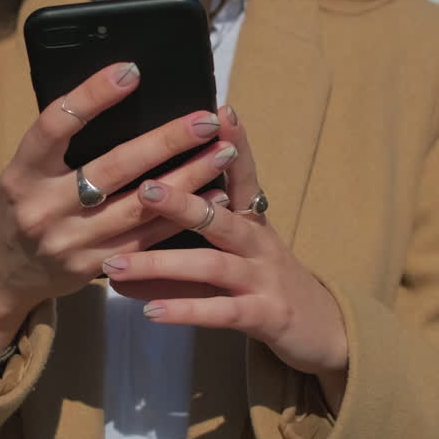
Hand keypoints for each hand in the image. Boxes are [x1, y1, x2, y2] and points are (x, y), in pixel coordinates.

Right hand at [0, 62, 236, 358]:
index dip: (93, 95)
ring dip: (188, 178)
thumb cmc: (20, 204)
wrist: (1, 272)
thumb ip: (62, 144)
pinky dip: (183, 216)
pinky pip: (147, 240)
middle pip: (113, 168)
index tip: (132, 71)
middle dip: (165, 140)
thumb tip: (122, 97)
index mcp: (22, 173)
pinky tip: (214, 195)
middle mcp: (43, 208)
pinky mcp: (94, 267)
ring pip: (140, 207)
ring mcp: (70, 242)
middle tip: (205, 119)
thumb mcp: (24, 170)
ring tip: (223, 152)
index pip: (56, 125)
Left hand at [103, 104, 349, 398]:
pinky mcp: (266, 315)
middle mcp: (259, 242)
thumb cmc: (263, 283)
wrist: (323, 328)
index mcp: (251, 220)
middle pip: (220, 216)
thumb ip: (184, 247)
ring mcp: (264, 279)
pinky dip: (185, 309)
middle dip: (182, 202)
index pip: (243, 175)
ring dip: (161, 265)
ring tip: (115, 265)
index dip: (236, 143)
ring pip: (212, 264)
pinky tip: (151, 310)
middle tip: (144, 188)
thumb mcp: (232, 257)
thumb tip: (120, 243)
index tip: (219, 110)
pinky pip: (221, 311)